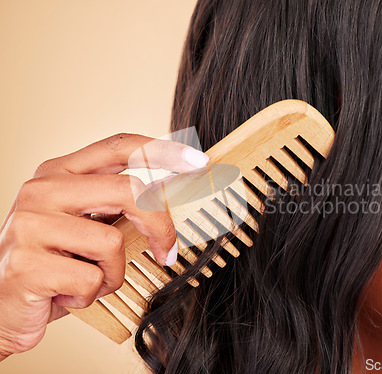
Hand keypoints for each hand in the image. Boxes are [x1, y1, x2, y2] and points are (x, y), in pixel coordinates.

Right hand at [0, 133, 208, 359]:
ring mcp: (31, 224)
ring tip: (89, 279)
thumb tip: (173, 192)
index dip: (163, 151)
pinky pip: (92, 279)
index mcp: (59, 173)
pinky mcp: (27, 264)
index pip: (119, 146)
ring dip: (112, 273)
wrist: (0, 307)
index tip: (197, 163)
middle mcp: (42, 190)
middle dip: (160, 225)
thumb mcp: (86, 225)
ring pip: (111, 242)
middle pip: (128, 190)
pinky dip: (92, 295)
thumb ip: (119, 205)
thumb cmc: (54, 263)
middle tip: (169, 252)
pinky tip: (68, 295)